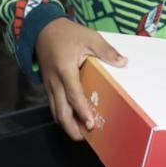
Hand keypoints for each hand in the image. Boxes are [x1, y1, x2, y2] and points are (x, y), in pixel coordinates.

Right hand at [35, 18, 127, 140]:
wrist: (42, 28)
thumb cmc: (67, 33)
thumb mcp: (90, 37)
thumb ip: (106, 51)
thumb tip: (123, 62)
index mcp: (65, 69)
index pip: (73, 95)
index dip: (81, 111)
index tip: (90, 123)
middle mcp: (54, 81)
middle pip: (60, 110)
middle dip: (71, 126)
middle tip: (85, 137)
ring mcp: (49, 84)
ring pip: (54, 110)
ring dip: (66, 124)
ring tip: (80, 133)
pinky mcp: (47, 85)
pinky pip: (53, 104)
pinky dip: (62, 114)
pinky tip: (72, 120)